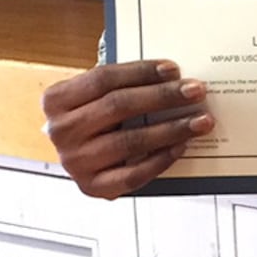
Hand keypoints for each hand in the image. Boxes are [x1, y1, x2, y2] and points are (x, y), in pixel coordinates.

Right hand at [41, 60, 213, 198]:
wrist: (78, 158)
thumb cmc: (94, 120)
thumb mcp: (95, 98)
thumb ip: (122, 86)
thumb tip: (172, 77)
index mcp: (56, 100)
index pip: (103, 79)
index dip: (141, 72)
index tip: (173, 69)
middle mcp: (60, 131)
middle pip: (118, 106)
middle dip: (162, 97)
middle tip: (196, 91)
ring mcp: (75, 162)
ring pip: (129, 141)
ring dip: (171, 129)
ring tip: (201, 121)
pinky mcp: (92, 187)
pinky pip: (134, 174)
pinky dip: (161, 159)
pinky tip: (182, 146)